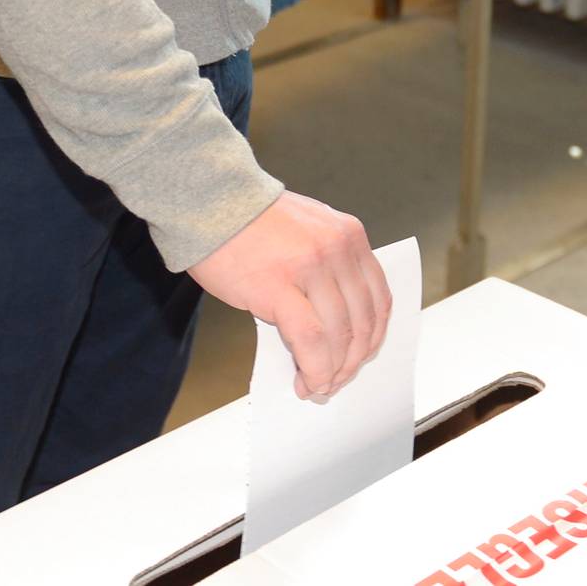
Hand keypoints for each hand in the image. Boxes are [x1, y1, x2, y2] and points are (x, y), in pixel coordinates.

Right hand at [189, 190, 387, 400]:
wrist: (208, 200)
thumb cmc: (250, 220)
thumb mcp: (308, 230)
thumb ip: (327, 267)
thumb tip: (333, 326)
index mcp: (348, 235)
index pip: (378, 299)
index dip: (371, 339)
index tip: (357, 359)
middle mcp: (337, 248)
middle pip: (362, 322)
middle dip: (351, 363)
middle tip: (334, 382)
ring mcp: (311, 266)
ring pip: (339, 337)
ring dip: (331, 373)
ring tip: (316, 387)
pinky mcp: (279, 286)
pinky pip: (310, 341)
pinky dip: (314, 369)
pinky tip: (305, 382)